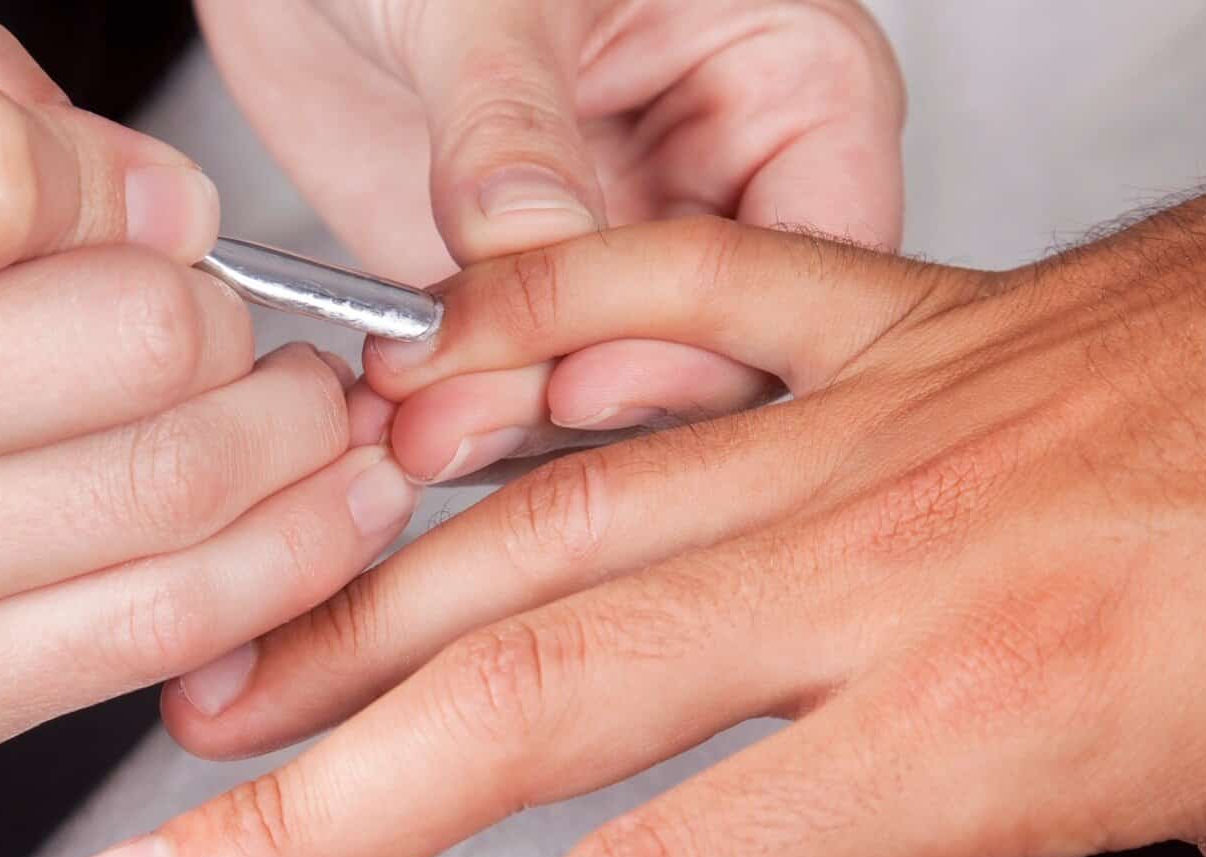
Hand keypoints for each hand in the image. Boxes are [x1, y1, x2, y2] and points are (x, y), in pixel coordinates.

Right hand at [0, 14, 417, 856]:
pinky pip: (159, 626)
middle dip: (236, 315)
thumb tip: (137, 173)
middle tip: (245, 322)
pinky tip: (333, 509)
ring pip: (171, 483)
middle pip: (124, 334)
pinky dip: (290, 557)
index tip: (164, 212)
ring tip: (318, 408)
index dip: (122, 180)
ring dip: (298, 434)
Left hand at [194, 0, 903, 471]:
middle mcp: (722, 174)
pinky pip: (527, 379)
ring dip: (511, 421)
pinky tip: (400, 418)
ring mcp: (627, 237)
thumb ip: (512, 121)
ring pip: (616, 383)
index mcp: (787, 78)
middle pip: (718, 347)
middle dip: (588, 398)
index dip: (707, 340)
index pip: (805, 255)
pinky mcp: (536, 287)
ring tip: (417, 428)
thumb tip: (532, 241)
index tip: (584, 380)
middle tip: (474, 420)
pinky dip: (467, 408)